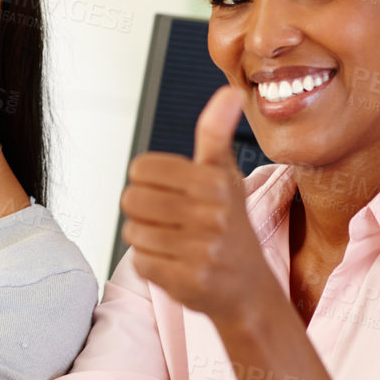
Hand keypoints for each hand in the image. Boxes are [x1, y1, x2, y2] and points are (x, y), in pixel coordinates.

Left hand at [119, 85, 276, 327]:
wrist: (248, 287)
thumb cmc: (228, 223)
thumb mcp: (224, 175)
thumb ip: (216, 133)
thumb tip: (228, 92)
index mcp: (215, 182)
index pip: (142, 168)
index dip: (148, 179)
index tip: (170, 190)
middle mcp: (212, 214)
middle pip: (132, 199)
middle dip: (143, 209)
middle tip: (169, 219)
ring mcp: (202, 249)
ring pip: (133, 231)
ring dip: (146, 237)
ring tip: (174, 241)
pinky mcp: (188, 280)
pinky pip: (141, 262)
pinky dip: (151, 263)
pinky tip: (176, 262)